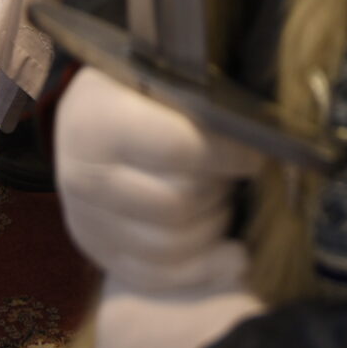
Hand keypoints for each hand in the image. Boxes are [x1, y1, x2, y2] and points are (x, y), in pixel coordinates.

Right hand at [56, 68, 264, 347]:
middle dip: (220, 189)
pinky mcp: (96, 250)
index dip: (230, 154)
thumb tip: (265, 133)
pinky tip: (231, 253)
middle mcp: (82, 176)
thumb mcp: (159, 71)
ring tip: (224, 198)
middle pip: (180, 203)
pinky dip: (203, 268)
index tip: (256, 150)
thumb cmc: (134, 86)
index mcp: (97, 122)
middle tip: (234, 172)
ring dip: (214, 224)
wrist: (85, 112)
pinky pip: (158, 276)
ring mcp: (85, 219)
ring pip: (174, 245)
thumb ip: (202, 98)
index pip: (181, 150)